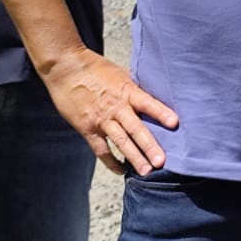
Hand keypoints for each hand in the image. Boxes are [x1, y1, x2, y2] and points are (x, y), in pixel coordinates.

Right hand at [40, 47, 178, 174]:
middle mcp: (116, 107)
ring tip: (146, 172)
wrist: (66, 69)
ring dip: (134, 158)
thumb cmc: (95, 68)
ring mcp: (101, 120)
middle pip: (135, 129)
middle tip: (161, 162)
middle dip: (149, 146)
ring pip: (120, 142)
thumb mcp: (120, 74)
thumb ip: (135, 88)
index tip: (175, 123)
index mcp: (127, 91)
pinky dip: (110, 161)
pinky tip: (121, 171)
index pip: (147, 103)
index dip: (161, 113)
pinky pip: (100, 149)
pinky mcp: (87, 129)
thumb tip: (154, 96)